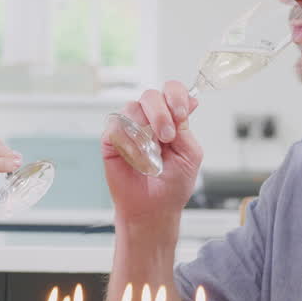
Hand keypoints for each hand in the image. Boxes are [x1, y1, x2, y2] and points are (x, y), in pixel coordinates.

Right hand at [102, 80, 201, 230]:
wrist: (154, 209)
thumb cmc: (172, 185)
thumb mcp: (190, 154)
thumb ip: (186, 128)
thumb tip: (189, 102)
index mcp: (170, 120)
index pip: (171, 91)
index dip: (176, 95)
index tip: (181, 112)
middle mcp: (149, 120)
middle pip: (151, 95)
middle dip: (161, 113)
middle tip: (167, 137)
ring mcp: (129, 128)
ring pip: (132, 107)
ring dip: (145, 126)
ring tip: (152, 150)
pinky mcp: (111, 140)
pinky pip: (116, 127)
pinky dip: (129, 142)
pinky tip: (137, 158)